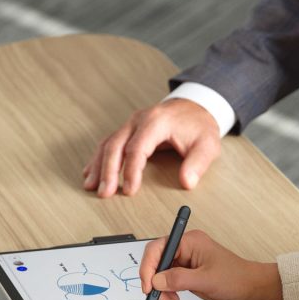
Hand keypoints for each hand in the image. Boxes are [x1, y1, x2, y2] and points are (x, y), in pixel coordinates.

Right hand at [83, 98, 221, 197]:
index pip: (137, 148)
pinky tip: (91, 172)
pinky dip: (99, 158)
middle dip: (108, 171)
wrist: (195, 107)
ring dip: (98, 166)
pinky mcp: (128, 129)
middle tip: (104, 192)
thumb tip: (187, 182)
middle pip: (115, 145)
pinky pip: (109, 142)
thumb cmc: (199, 126)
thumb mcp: (207, 145)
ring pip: (108, 143)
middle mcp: (139, 120)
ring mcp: (131, 123)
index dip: (131, 171)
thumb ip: (197, 164)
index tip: (129, 190)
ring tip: (91, 186)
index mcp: (157, 122)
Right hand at [139, 230, 282, 299]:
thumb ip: (179, 279)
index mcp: (190, 242)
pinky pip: (169, 281)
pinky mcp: (188, 273)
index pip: (158, 248)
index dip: (148, 267)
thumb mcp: (206, 280)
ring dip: (160, 290)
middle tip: (157, 299)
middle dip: (154, 282)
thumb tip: (156, 281)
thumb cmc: (236, 278)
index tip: (148, 286)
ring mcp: (186, 261)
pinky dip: (167, 292)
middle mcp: (185, 249)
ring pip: (161, 274)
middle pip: (156, 262)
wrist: (251, 289)